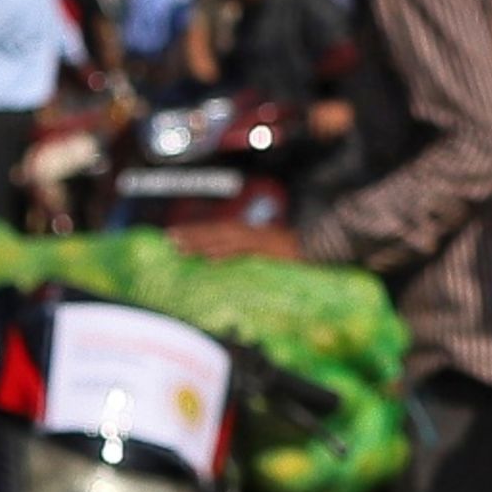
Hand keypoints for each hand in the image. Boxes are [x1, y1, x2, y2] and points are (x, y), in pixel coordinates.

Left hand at [176, 219, 302, 260]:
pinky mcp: (266, 247)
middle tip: (168, 238)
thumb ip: (252, 254)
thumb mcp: (271, 253)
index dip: (198, 232)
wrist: (322, 247)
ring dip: (201, 241)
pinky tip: (209, 258)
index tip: (177, 235)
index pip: (218, 230)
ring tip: (180, 246)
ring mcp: (258, 239)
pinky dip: (225, 252)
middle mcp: (251, 232)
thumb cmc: (299, 253)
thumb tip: (226, 260)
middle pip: (216, 231)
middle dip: (192, 234)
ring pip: (224, 238)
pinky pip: (242, 249)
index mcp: (250, 233)